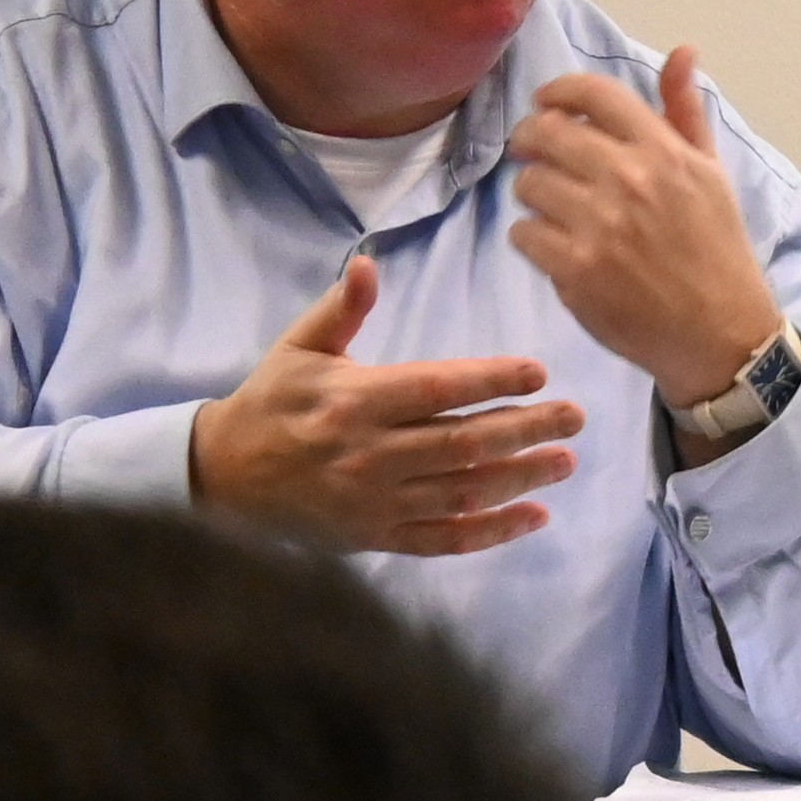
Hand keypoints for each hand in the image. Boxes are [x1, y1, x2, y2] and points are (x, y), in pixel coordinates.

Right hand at [190, 256, 584, 557]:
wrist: (226, 477)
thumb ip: (341, 310)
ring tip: (565, 460)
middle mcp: (371, 454)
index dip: (492, 381)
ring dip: (521, 477)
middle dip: (526, 429)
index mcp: (355, 400)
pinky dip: (494, 531)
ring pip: (464, 492)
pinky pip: (447, 538)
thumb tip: (367, 262)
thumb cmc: (271, 402)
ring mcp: (378, 501)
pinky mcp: (380, 537)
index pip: (437, 389)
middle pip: (464, 442)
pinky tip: (535, 516)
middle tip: (574, 416)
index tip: (538, 372)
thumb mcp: (297, 347)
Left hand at [506, 46, 782, 409]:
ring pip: (529, 184)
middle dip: (531, 139)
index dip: (558, 92)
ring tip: (551, 208)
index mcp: (663, 151)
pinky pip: (524, 234)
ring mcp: (600, 226)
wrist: (721, 335)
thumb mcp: (712, 175)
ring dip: (532, 193)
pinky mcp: (577, 270)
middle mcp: (630, 180)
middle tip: (532, 154)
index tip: (547, 104)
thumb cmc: (717, 252)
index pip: (593, 94)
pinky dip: (530, 238)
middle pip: (547, 133)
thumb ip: (686, 112)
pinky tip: (551, 246)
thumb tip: (683, 51)